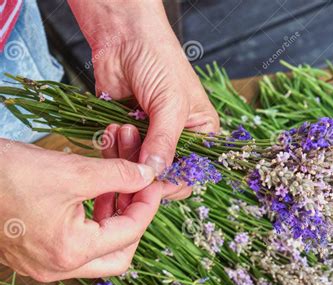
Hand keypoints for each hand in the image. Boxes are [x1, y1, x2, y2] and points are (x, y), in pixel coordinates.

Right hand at [0, 139, 160, 281]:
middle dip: (135, 219)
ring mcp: (45, 262)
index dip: (148, 203)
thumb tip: (147, 174)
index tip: (155, 181)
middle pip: (119, 254)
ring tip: (119, 182)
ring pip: (100, 248)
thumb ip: (117, 174)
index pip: (129, 232)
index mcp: (70, 251)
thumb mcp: (70, 170)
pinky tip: (97, 190)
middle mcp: (58, 266)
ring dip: (115, 214)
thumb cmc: (4, 174)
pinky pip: (78, 241)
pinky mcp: (36, 251)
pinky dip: (94, 217)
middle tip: (140, 191)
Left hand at [69, 0, 219, 200]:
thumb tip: (155, 173)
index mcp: (200, 133)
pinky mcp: (126, 132)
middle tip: (134, 157)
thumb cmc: (159, 61)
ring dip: (127, 154)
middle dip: (145, 168)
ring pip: (137, 167)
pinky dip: (113, 147)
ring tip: (124, 128)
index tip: (153, 182)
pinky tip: (113, 128)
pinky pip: (118, 155)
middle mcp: (176, 139)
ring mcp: (149, 137)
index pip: (191, 172)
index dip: (173, 181)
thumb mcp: (170, 104)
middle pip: (162, 174)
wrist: (123, 36)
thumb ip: (164, 141)